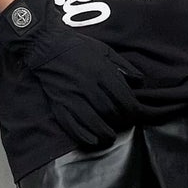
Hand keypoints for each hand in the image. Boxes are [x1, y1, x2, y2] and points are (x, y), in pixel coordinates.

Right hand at [0, 0, 142, 147]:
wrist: (47, 47)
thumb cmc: (79, 48)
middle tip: (124, 124)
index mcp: (102, 72)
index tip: (135, 114)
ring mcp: (72, 96)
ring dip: (105, 133)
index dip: (134, 112)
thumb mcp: (106, 51)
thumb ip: (124, 67)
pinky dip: (84, 136)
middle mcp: (88, 86)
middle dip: (122, 122)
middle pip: (111, 112)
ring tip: (110, 136)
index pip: (125, 100)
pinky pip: (72, 125)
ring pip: (94, 122)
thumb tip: (139, 83)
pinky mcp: (59, 104)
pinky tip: (93, 140)